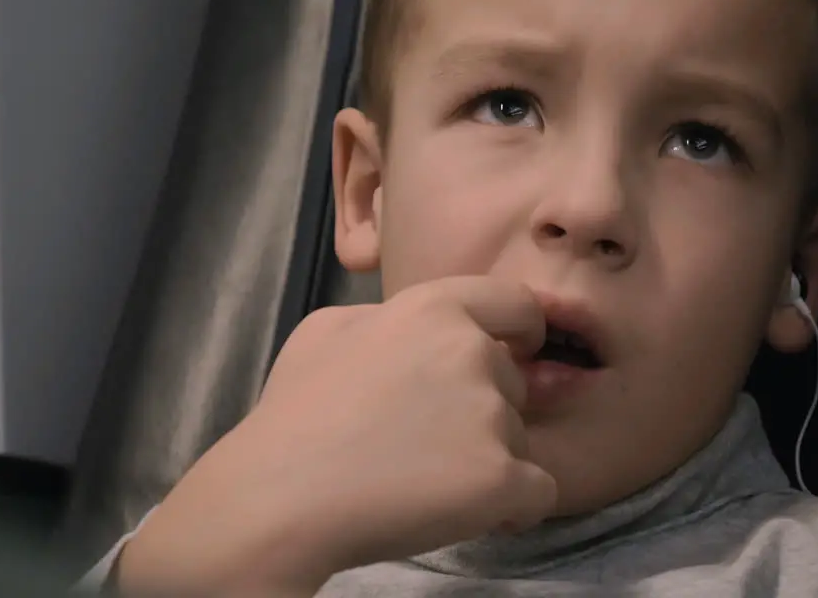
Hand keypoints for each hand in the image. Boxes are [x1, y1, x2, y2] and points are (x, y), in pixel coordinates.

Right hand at [117, 276, 555, 596]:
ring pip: (518, 438)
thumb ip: (385, 319)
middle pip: (512, 382)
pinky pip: (536, 491)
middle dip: (485, 410)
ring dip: (488, 459)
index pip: (516, 303)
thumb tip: (417, 333)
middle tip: (426, 442)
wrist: (281, 496)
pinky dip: (511, 507)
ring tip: (425, 481)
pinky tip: (465, 513)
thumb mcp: (326, 330)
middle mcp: (472, 352)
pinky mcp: (499, 477)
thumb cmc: (295, 414)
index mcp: (432, 309)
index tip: (517, 352)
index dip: (522, 331)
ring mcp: (490, 415)